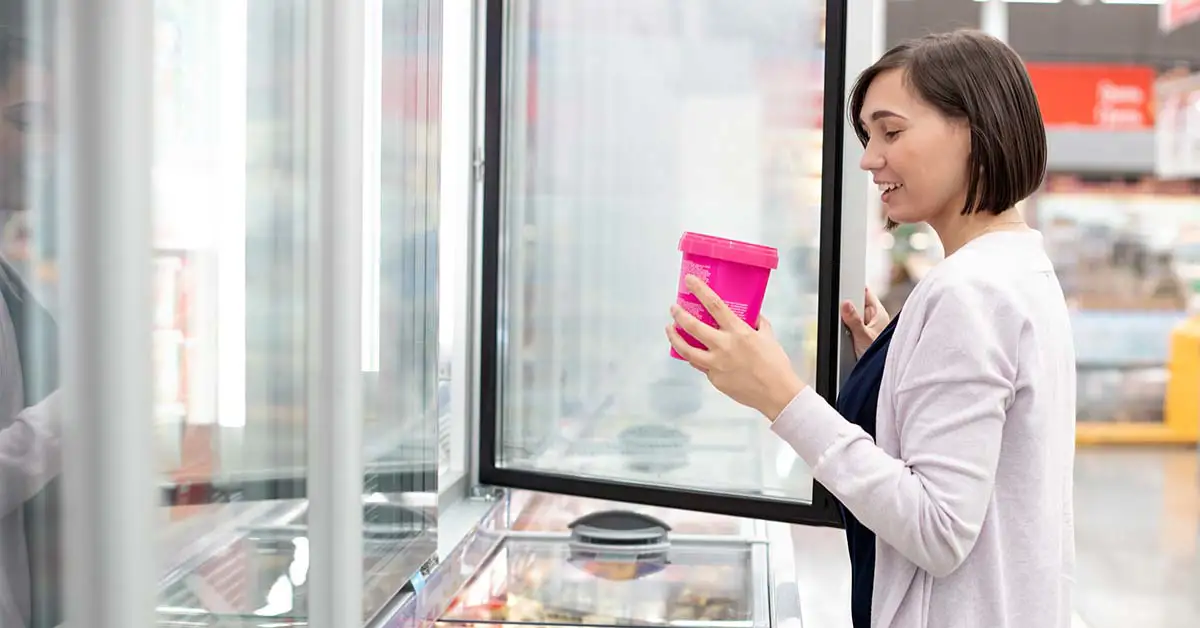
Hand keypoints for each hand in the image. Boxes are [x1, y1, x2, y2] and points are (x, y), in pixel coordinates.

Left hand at [666, 275, 805, 420]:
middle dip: (679, 315)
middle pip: (693, 327)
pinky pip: (700, 365)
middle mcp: (723, 346)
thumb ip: (758, 323)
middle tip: (674, 309)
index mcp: (738, 332)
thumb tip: (752, 315)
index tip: (689, 281)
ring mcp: (716, 364)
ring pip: (686, 350)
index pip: (714, 305)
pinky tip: (691, 352)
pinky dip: (694, 357)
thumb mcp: (768, 336)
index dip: (700, 290)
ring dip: (674, 337)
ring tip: (670, 329)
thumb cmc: (775, 363)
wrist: (776, 393)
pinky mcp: (714, 379)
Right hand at [842, 286, 889, 357]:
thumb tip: (845, 304)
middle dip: (847, 310)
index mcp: (879, 313)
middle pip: (856, 305)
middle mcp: (874, 318)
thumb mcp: (864, 337)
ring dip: (846, 323)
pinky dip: (846, 332)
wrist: (879, 374)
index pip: (865, 292)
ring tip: (849, 334)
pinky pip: (850, 328)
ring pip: (852, 318)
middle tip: (845, 321)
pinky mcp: (861, 336)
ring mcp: (868, 327)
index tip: (844, 291)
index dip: (854, 289)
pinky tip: (848, 340)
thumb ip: (854, 320)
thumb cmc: (881, 357)